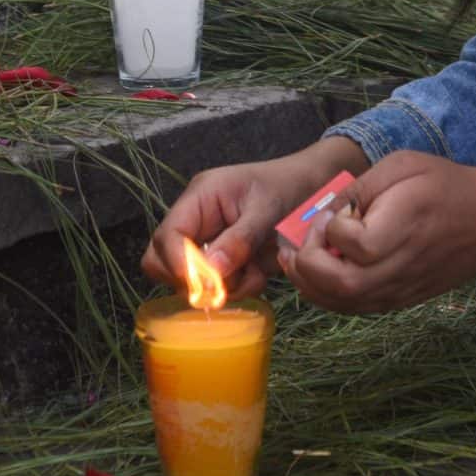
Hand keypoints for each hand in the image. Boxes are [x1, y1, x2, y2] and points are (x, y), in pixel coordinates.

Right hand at [143, 140, 366, 300]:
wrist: (314, 189)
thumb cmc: (290, 188)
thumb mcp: (267, 210)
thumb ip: (238, 240)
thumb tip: (209, 273)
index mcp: (200, 197)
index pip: (167, 235)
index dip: (178, 264)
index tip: (204, 284)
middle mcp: (196, 220)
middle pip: (161, 260)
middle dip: (192, 280)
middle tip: (226, 284)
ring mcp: (207, 241)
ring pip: (189, 280)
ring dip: (223, 286)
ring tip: (255, 273)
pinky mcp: (223, 259)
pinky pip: (217, 286)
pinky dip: (238, 287)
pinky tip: (260, 272)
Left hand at [281, 154, 475, 314]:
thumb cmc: (444, 186)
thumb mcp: (402, 166)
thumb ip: (360, 188)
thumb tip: (321, 211)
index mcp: (406, 227)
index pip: (357, 246)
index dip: (332, 229)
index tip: (332, 211)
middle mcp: (403, 267)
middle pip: (342, 285)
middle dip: (306, 264)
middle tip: (295, 242)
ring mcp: (401, 289)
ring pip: (343, 303)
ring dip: (309, 283)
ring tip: (296, 258)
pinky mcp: (399, 299)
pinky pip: (354, 307)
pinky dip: (325, 294)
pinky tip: (317, 271)